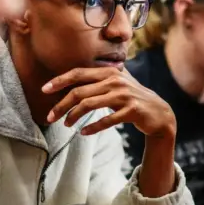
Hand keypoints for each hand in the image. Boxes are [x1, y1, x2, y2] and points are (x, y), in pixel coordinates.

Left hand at [42, 67, 175, 137]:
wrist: (159, 113)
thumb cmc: (134, 99)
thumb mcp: (118, 84)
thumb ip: (99, 79)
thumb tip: (73, 78)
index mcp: (110, 72)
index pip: (78, 73)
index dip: (59, 81)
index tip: (44, 90)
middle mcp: (116, 81)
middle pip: (80, 92)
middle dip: (61, 105)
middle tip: (51, 117)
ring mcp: (124, 96)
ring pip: (90, 105)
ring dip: (74, 116)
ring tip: (66, 125)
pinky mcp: (131, 111)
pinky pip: (107, 120)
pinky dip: (93, 127)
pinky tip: (83, 132)